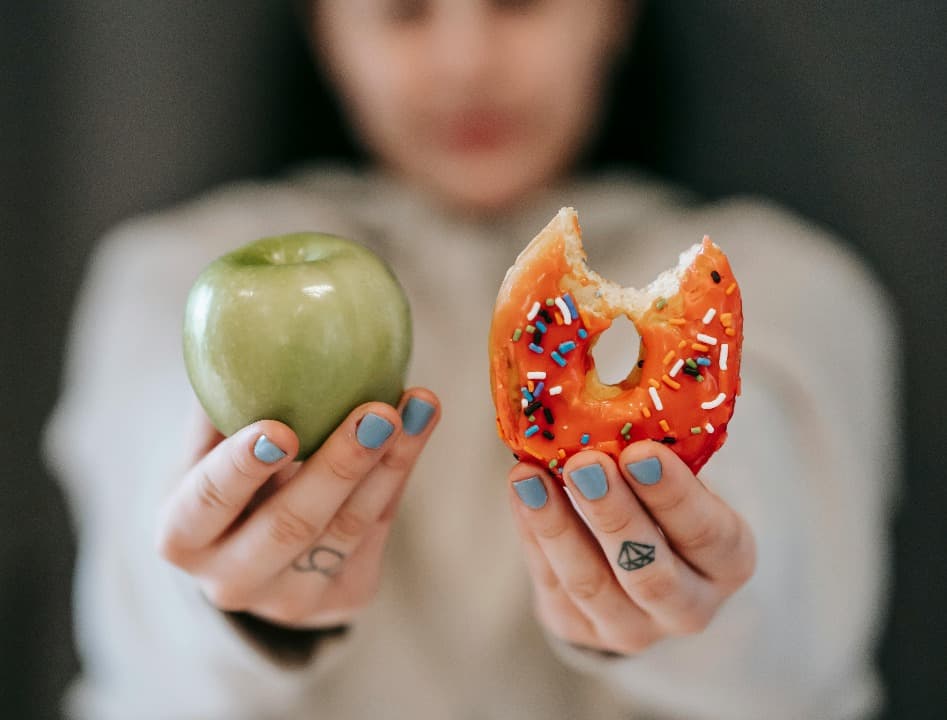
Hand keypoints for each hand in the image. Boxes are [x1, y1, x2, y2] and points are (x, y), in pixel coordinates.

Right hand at [157, 389, 438, 627]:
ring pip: (348, 529)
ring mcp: (290, 601)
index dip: (241, 468)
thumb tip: (244, 323)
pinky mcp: (344, 599)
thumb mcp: (204, 448)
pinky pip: (378, 530)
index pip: (207, 503)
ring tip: (418, 406)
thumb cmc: (224, 478)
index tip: (280, 428)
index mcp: (182, 537)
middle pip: (290, 525)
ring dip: (390, 463)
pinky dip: (399, 473)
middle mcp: (231, 581)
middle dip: (339, 466)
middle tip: (377, 412)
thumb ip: (221, 402)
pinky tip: (419, 426)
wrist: (251, 553)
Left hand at [508, 441, 755, 654]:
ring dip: (557, 526)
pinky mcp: (579, 631)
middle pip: (650, 572)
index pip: (708, 534)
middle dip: (614, 515)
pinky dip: (533, 533)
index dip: (674, 495)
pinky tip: (522, 491)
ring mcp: (632, 629)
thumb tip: (612, 396)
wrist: (638, 568)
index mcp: (728, 562)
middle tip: (585, 463)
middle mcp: (688, 607)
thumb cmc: (664, 503)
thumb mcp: (679, 481)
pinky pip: (551, 582)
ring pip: (591, 584)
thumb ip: (657, 455)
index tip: (640, 451)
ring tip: (530, 476)